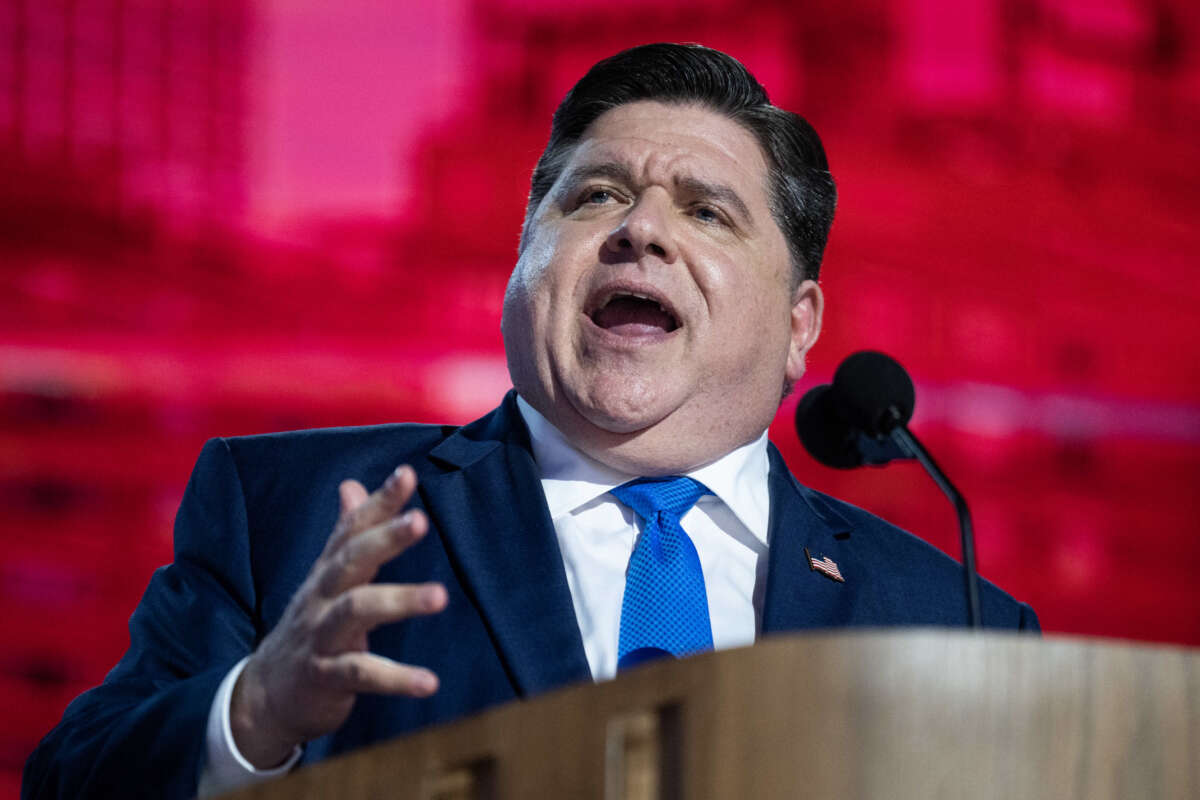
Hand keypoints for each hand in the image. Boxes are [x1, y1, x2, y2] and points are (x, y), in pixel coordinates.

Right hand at [229, 465, 447, 767]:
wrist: (265, 695)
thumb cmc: (312, 627)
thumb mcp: (326, 579)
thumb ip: (346, 534)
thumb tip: (352, 484)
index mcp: (329, 572)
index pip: (352, 529)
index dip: (378, 501)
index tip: (407, 474)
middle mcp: (322, 597)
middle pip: (351, 560)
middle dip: (385, 538)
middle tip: (420, 520)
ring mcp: (321, 636)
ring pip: (356, 610)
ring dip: (399, 601)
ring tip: (441, 596)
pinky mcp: (325, 678)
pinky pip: (361, 674)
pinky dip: (395, 678)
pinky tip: (429, 682)